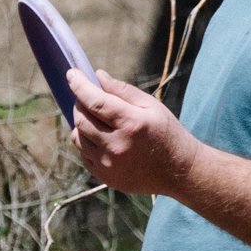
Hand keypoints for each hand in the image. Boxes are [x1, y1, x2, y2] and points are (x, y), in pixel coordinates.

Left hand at [71, 69, 198, 196]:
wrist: (178, 171)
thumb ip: (123, 91)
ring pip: (78, 137)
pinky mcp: (106, 177)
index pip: (95, 101)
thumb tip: (97, 76)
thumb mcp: (151, 106)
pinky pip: (84, 154)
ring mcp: (109, 164)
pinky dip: (86, 141)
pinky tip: (101, 137)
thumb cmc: (166, 132)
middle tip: (86, 97)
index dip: (79, 86)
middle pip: (81, 119)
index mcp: (131, 123)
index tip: (71, 74)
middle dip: (79, 103)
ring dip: (81, 123)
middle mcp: (117, 145)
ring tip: (96, 118)